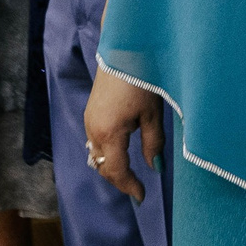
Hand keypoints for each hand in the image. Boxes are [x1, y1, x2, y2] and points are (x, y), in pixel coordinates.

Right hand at [82, 71, 165, 201]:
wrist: (124, 47)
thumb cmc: (143, 77)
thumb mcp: (152, 113)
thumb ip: (153, 143)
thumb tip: (155, 167)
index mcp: (109, 132)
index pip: (116, 171)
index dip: (129, 186)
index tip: (142, 198)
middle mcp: (93, 129)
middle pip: (103, 166)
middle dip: (119, 180)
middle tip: (136, 189)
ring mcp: (89, 119)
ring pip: (96, 155)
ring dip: (111, 166)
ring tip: (129, 174)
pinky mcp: (90, 111)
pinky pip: (94, 141)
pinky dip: (106, 152)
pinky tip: (119, 152)